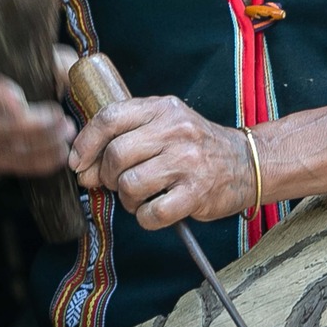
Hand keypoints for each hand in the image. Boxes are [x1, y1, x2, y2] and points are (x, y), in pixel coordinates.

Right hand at [0, 53, 71, 178]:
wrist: (4, 85)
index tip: (22, 102)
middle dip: (36, 128)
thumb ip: (58, 65)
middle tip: (66, 124)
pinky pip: (5, 164)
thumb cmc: (24, 70)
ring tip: (66, 141)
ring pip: (2, 148)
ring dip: (39, 148)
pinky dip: (34, 163)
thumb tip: (74, 76)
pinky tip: (56, 157)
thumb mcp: (41, 59)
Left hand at [70, 96, 247, 228]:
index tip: (79, 162)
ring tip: (139, 196)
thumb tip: (83, 166)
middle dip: (105, 175)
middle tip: (114, 182)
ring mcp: (187, 162)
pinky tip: (155, 209)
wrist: (247, 163)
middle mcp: (175, 131)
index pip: (110, 118)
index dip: (85, 143)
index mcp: (162, 109)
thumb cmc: (197, 145)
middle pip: (115, 155)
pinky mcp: (196, 193)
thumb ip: (126, 134)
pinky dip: (145, 217)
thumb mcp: (166, 122)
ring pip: (130, 185)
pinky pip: (151, 213)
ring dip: (126, 198)